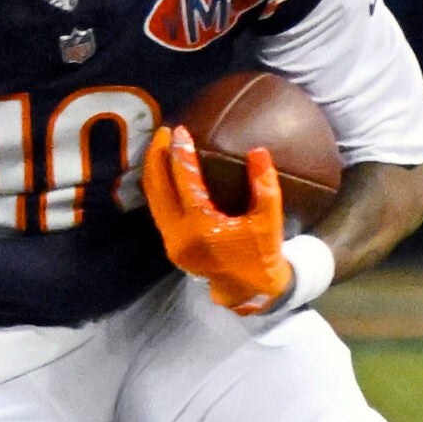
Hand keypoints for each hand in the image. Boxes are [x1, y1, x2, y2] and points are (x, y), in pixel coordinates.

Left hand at [143, 126, 292, 314]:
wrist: (249, 291)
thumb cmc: (262, 254)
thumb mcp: (269, 221)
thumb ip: (265, 186)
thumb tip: (258, 151)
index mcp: (202, 229)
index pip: (185, 183)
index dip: (181, 154)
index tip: (180, 131)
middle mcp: (179, 236)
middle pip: (157, 189)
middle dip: (156, 158)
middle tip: (162, 131)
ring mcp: (171, 243)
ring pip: (153, 200)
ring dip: (153, 172)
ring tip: (158, 146)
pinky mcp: (170, 246)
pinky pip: (158, 210)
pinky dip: (157, 188)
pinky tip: (162, 172)